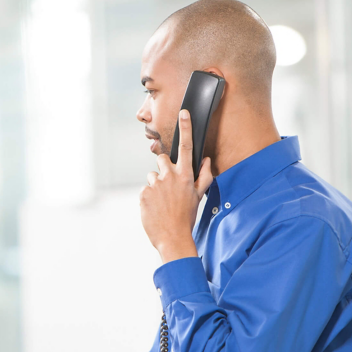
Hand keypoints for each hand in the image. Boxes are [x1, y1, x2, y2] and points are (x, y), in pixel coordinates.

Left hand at [140, 109, 213, 263]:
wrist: (173, 238)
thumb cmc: (187, 217)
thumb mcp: (199, 197)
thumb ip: (204, 176)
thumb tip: (208, 160)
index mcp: (185, 176)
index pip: (186, 147)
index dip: (186, 128)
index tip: (184, 113)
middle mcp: (170, 177)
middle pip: (162, 159)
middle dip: (163, 168)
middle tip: (168, 187)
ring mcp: (155, 185)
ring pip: (152, 176)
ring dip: (155, 186)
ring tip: (162, 203)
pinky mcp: (143, 193)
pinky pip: (144, 190)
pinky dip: (148, 198)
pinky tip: (155, 209)